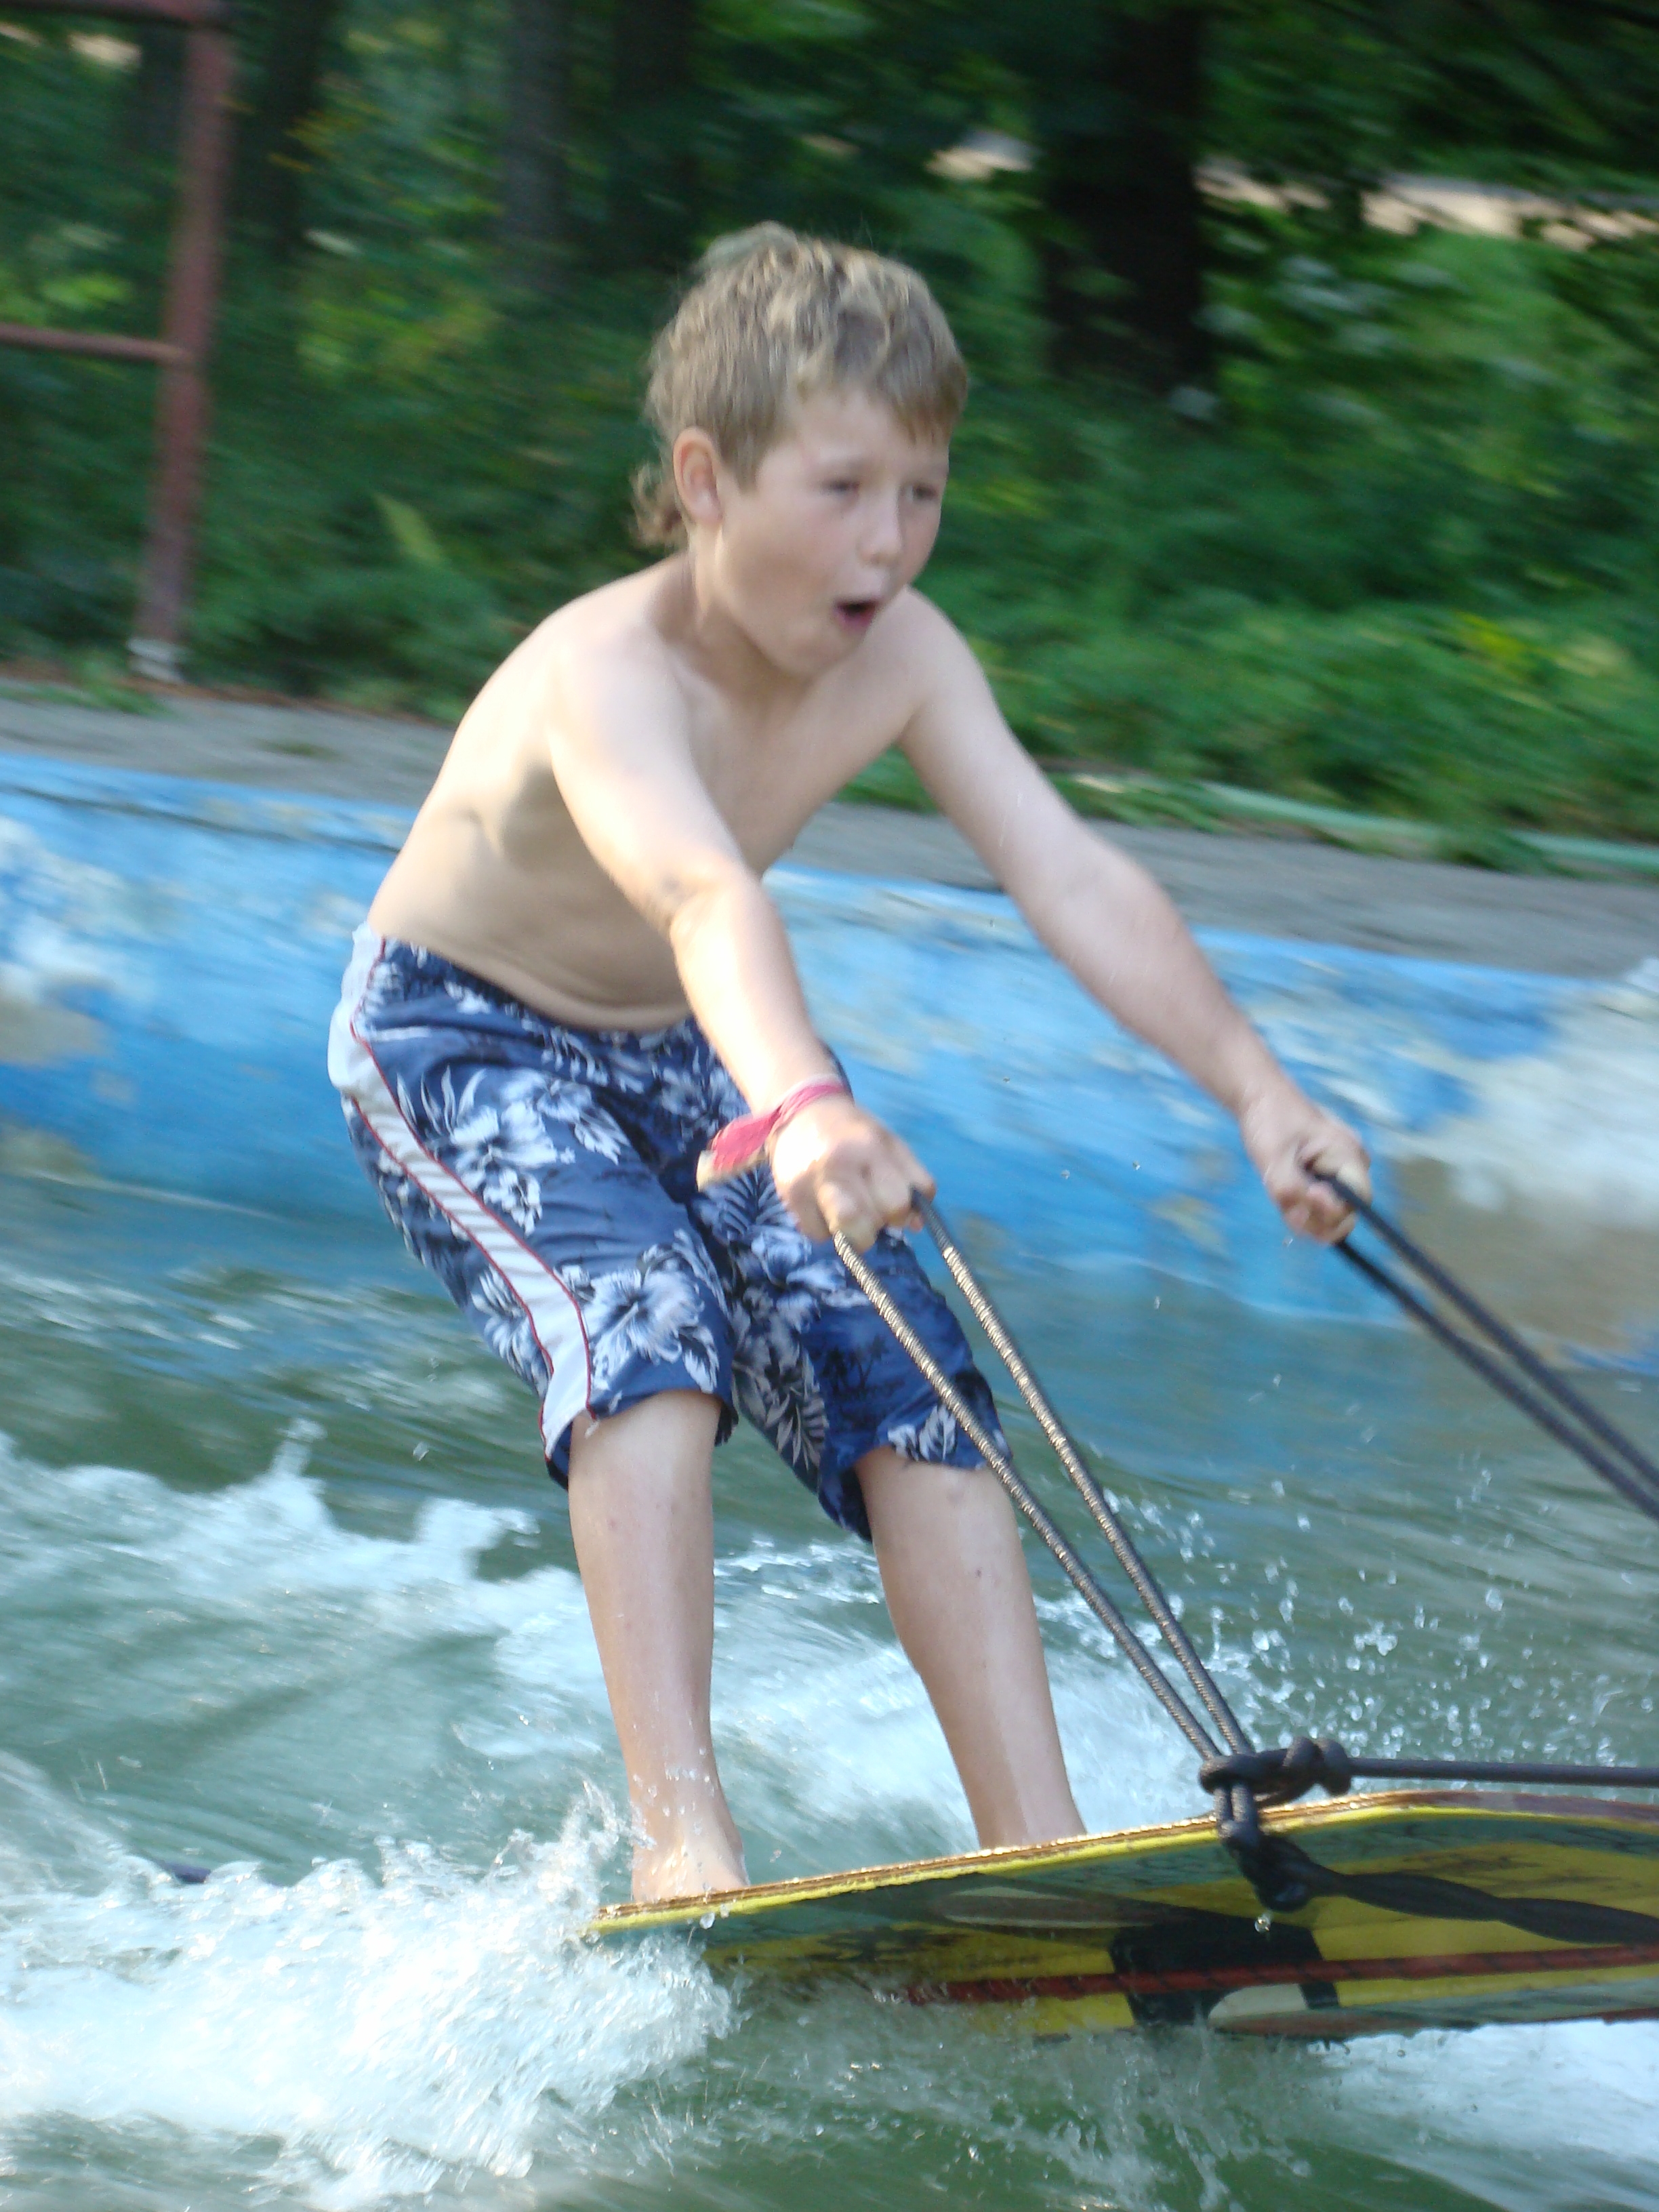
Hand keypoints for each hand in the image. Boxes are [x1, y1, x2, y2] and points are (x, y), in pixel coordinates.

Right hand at [768, 1094, 933, 1249]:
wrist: (801, 1111)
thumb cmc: (853, 1131)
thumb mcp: (889, 1143)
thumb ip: (911, 1179)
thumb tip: (917, 1224)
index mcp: (871, 1148)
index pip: (899, 1202)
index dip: (903, 1213)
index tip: (896, 1208)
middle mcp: (839, 1163)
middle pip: (872, 1221)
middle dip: (877, 1225)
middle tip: (870, 1211)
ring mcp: (811, 1182)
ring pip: (844, 1232)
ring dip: (853, 1234)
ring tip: (850, 1215)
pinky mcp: (791, 1197)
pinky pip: (818, 1235)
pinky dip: (827, 1230)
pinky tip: (826, 1209)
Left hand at [1237, 1081, 1370, 1243]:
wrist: (1259, 1096)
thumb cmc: (1269, 1120)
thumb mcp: (1274, 1158)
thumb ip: (1293, 1191)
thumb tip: (1313, 1221)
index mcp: (1348, 1155)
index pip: (1358, 1203)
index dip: (1333, 1214)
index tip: (1303, 1202)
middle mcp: (1351, 1164)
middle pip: (1343, 1211)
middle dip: (1313, 1217)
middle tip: (1285, 1203)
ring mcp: (1338, 1168)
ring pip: (1327, 1209)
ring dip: (1302, 1210)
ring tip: (1279, 1187)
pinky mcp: (1325, 1173)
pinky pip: (1317, 1199)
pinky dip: (1298, 1201)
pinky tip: (1282, 1186)